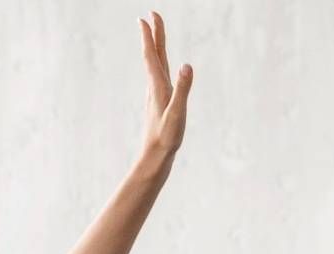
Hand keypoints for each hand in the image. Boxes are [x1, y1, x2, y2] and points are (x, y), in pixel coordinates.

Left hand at [137, 11, 192, 158]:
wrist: (154, 157)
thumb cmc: (166, 138)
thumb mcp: (177, 113)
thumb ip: (183, 89)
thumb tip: (186, 65)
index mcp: (158, 86)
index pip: (152, 55)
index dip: (150, 36)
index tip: (147, 17)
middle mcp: (154, 87)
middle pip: (154, 55)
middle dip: (153, 34)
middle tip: (150, 15)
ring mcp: (156, 93)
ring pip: (156, 64)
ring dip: (156, 46)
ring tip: (155, 33)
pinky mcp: (159, 100)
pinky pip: (159, 74)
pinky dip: (159, 62)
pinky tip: (160, 65)